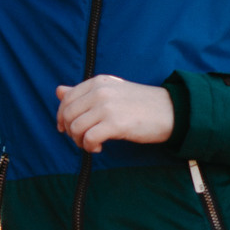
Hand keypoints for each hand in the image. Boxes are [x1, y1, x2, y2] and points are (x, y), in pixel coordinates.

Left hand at [56, 76, 175, 152]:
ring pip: (76, 127)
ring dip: (79, 141)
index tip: (66, 129)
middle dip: (70, 131)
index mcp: (98, 82)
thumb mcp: (111, 91)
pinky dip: (89, 147)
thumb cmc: (141, 104)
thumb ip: (84, 92)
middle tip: (82, 140)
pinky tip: (99, 148)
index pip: (67, 99)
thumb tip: (58, 90)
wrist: (171, 111)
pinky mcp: (115, 123)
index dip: (61, 117)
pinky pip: (89, 138)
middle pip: (68, 114)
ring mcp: (107, 107)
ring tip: (92, 144)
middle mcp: (100, 91)